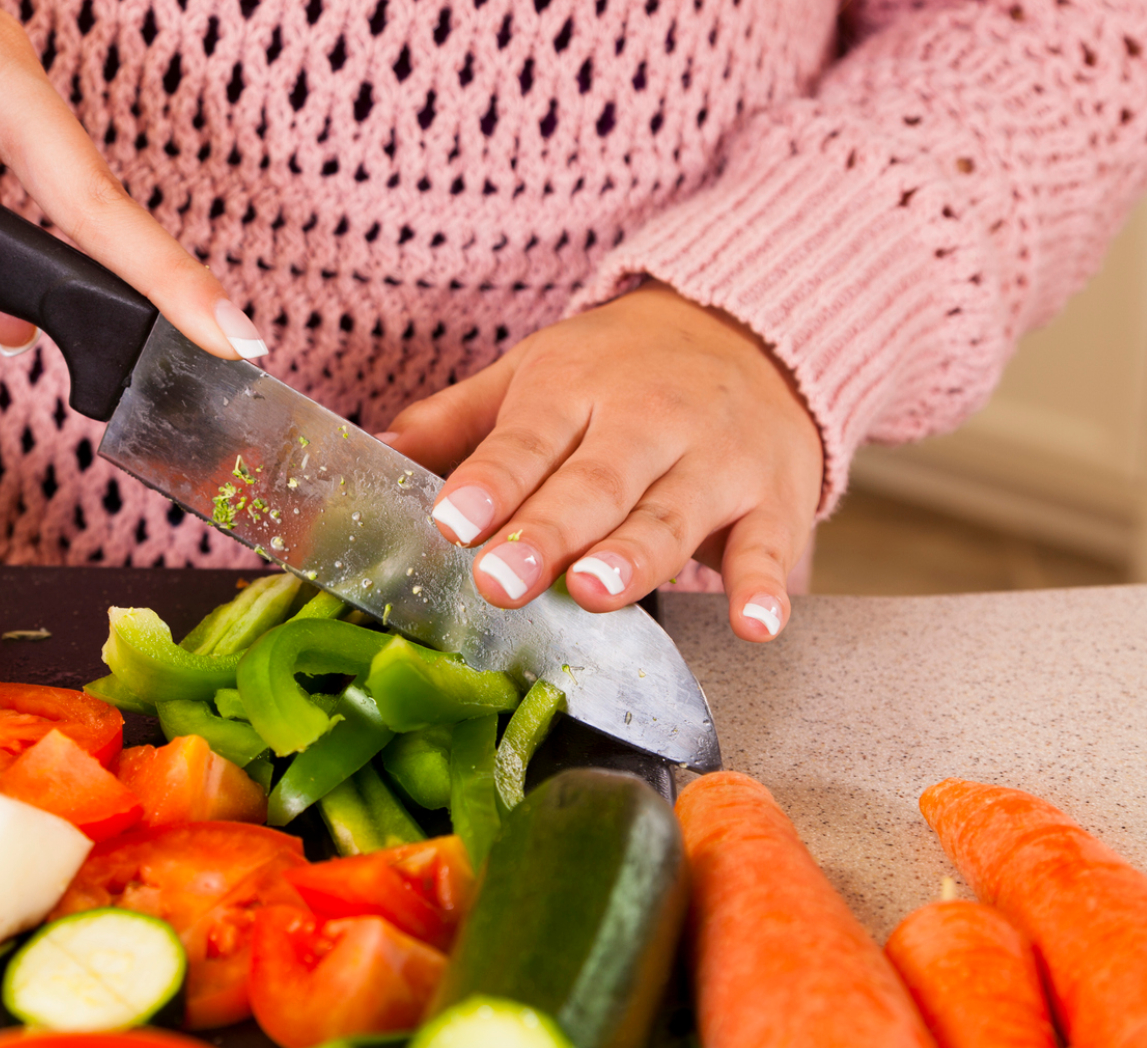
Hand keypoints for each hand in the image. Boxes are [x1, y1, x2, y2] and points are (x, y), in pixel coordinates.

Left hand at [381, 285, 821, 641]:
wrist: (755, 325)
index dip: (489, 484)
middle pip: (595, 483)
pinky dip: (766, 586)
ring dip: (636, 557)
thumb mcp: (535, 373)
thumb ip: (456, 421)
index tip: (451, 523)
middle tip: (503, 581)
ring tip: (595, 592)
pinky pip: (770, 546)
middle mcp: (647, 420)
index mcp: (575, 388)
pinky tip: (753, 624)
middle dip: (548, 533)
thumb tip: (372, 453)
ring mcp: (716, 460)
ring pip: (672, 515)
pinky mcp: (773, 497)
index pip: (525, 440)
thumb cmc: (623, 368)